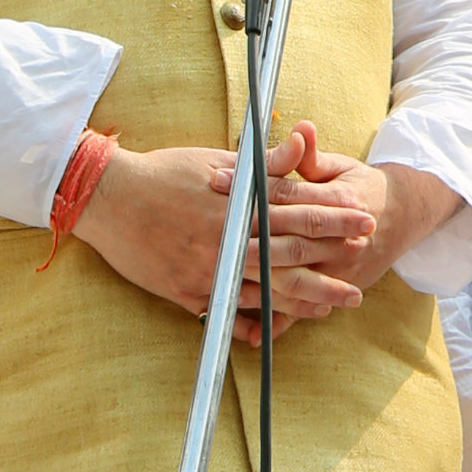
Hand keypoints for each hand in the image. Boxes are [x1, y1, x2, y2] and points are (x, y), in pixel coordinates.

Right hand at [74, 133, 371, 328]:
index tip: (362, 217)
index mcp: (238, 201)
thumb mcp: (216, 160)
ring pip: (268, 286)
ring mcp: (210, 267)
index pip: (298, 207)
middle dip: (331, 257)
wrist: (109, 198)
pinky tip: (282, 327)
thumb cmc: (163, 173)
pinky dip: (258, 320)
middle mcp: (228, 236)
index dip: (334, 214)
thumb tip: (301, 143)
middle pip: (291, 249)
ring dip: (306, 295)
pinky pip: (230, 310)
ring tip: (336, 302)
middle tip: (363, 262)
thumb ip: (263, 164)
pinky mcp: (189, 290)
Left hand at [237, 131, 463, 344]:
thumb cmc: (360, 188)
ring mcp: (337, 271)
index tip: (218, 180)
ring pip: (292, 279)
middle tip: (210, 231)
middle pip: (287, 241)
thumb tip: (301, 129)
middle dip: (247, 236)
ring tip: (222, 279)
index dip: (251, 188)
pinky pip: (303, 311)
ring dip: (257, 281)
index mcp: (337, 203)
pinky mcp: (336, 291)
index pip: (286, 194)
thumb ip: (313, 156)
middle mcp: (339, 241)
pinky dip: (279, 323)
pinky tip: (253, 334)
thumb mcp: (340, 167)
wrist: (401, 218)